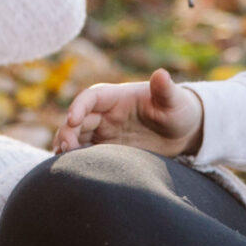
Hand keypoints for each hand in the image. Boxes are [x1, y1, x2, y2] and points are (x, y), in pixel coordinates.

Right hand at [54, 69, 205, 157]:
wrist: (183, 132)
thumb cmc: (178, 109)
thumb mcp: (174, 100)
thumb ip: (165, 89)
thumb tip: (161, 73)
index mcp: (116, 97)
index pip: (90, 97)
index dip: (79, 106)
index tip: (72, 119)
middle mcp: (105, 114)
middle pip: (77, 120)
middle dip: (67, 132)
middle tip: (64, 149)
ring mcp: (103, 133)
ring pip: (76, 137)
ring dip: (66, 147)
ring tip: (62, 161)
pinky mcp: (106, 150)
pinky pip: (85, 154)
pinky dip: (75, 160)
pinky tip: (71, 171)